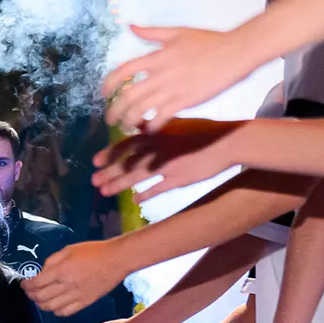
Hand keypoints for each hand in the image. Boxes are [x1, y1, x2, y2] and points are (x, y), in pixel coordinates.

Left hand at [25, 240, 129, 316]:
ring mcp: (76, 296)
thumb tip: (41, 273)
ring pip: (50, 308)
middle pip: (41, 297)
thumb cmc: (93, 251)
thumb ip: (51, 261)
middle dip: (31, 295)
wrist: (116, 260)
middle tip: (29, 291)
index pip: (36, 283)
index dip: (26, 285)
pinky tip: (55, 304)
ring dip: (41, 304)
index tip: (24, 283)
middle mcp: (67, 286)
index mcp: (61, 271)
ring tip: (40, 298)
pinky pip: (65, 312)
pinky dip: (55, 310)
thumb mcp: (68, 250)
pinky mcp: (85, 303)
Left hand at [91, 118, 243, 200]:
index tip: (95, 161)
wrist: (229, 142)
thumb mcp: (177, 123)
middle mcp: (158, 150)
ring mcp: (168, 165)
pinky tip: (135, 200)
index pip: (126, 144)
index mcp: (157, 134)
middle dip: (109, 172)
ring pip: (137, 177)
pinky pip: (158, 189)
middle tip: (94, 181)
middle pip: (127, 162)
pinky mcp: (180, 179)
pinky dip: (145, 194)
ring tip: (105, 192)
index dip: (109, 153)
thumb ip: (155, 126)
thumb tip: (138, 124)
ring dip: (119, 185)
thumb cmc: (204, 130)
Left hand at [102, 26, 265, 132]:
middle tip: (110, 119)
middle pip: (127, 96)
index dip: (108, 85)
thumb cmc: (208, 41)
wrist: (234, 53)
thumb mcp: (177, 32)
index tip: (104, 94)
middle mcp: (160, 75)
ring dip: (129, 121)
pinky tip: (149, 129)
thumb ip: (152, 33)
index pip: (122, 71)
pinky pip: (161, 118)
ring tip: (126, 127)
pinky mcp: (185, 102)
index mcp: (156, 57)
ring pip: (141, 110)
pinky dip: (151, 126)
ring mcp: (172, 90)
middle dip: (114, 111)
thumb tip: (130, 27)